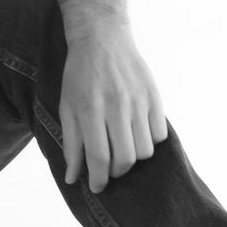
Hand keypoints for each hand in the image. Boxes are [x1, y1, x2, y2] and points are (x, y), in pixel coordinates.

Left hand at [59, 25, 168, 192]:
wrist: (102, 39)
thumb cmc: (79, 75)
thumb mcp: (67, 106)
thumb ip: (71, 143)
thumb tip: (72, 177)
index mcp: (90, 108)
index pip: (99, 156)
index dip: (99, 179)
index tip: (97, 187)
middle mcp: (117, 106)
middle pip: (125, 158)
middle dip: (116, 171)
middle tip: (109, 168)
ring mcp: (139, 101)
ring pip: (145, 150)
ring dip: (133, 157)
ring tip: (121, 148)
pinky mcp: (155, 97)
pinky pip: (160, 134)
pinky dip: (150, 141)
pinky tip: (136, 133)